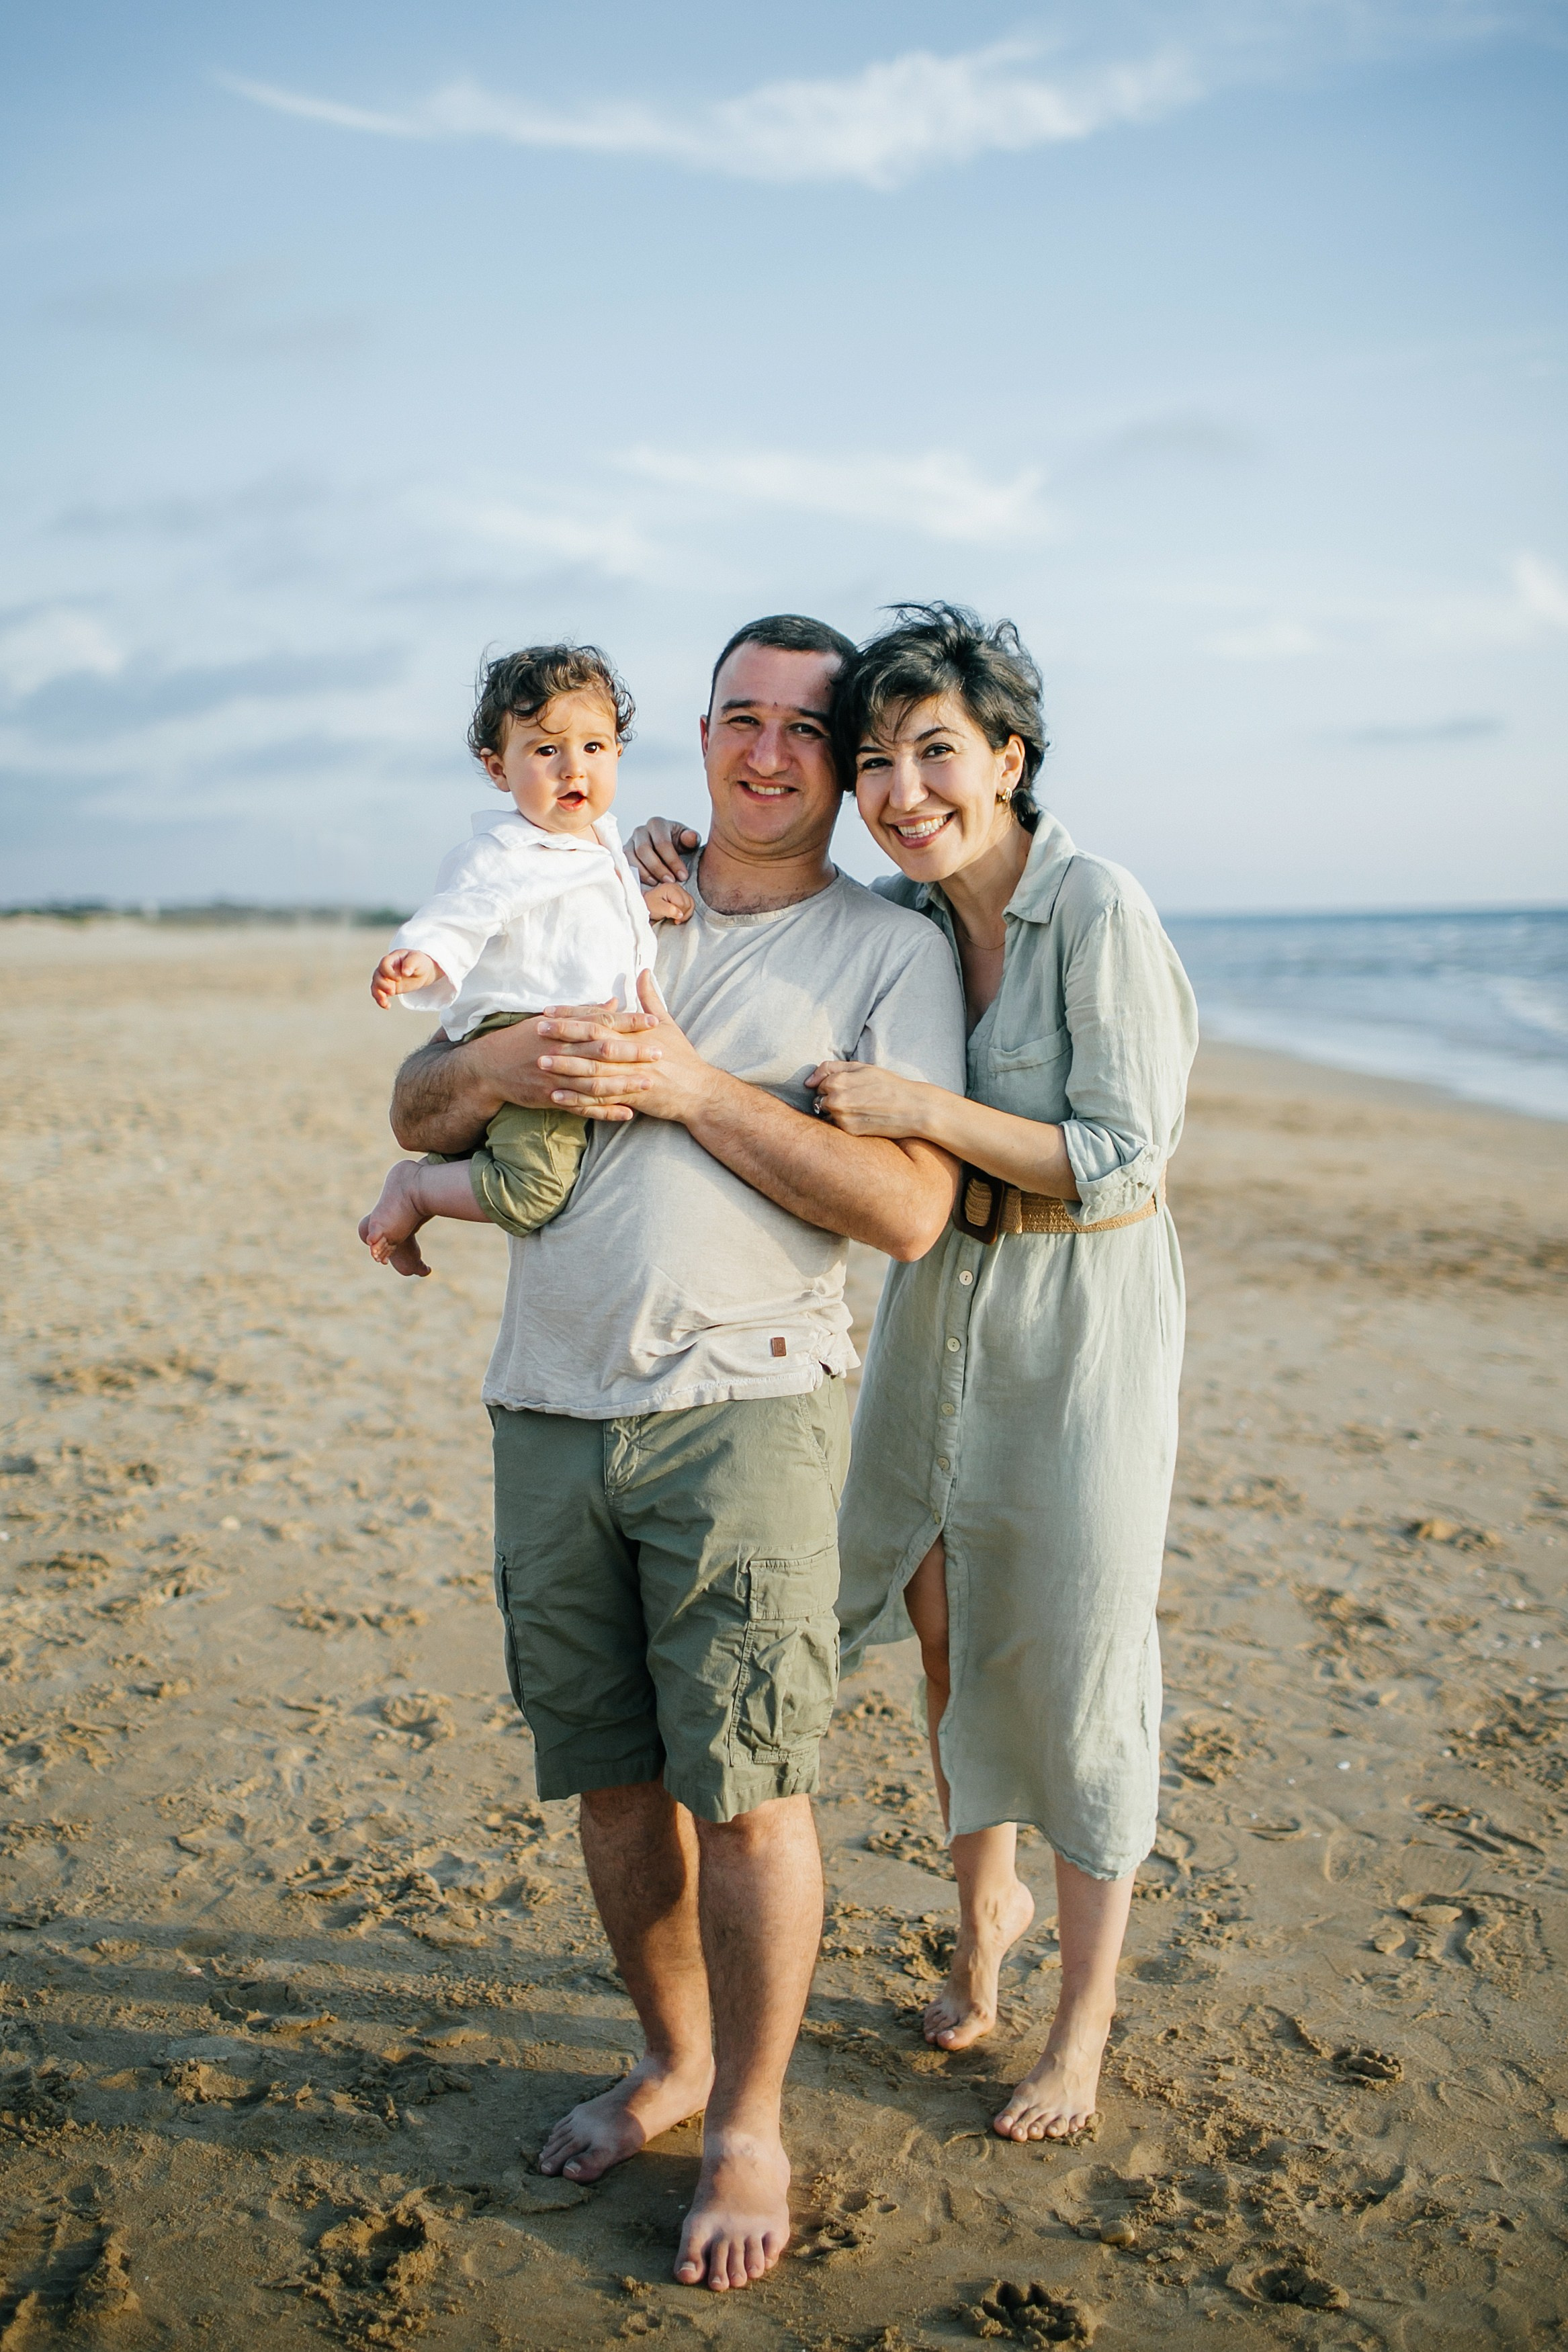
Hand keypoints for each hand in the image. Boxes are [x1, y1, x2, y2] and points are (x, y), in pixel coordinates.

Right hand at [371, 948, 441, 1007]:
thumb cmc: (420, 962)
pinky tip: (387, 1006)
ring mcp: (386, 978)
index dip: (388, 972)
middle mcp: (386, 968)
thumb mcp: (418, 960)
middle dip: (382, 985)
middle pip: (377, 975)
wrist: (423, 971)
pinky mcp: (387, 988)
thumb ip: (411, 963)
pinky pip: (379, 994)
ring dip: (378, 994)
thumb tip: (405, 972)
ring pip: (375, 985)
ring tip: (385, 1003)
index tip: (399, 979)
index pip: (384, 964)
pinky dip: (381, 1000)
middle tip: (392, 992)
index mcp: (393, 958)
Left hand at [541, 971, 718, 1122]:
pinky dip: (577, 1098)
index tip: (549, 1010)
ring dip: (565, 1065)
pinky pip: (599, 1099)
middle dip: (563, 1034)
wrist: (698, 1091)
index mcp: (636, 1032)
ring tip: (540, 1061)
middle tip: (536, 1030)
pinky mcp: (631, 1097)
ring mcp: (630, 1075)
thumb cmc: (682, 1057)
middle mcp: (631, 1051)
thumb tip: (642, 971)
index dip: (573, 1013)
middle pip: (592, 1039)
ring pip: (592, 1069)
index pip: (600, 1017)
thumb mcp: (668, 1024)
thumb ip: (650, 998)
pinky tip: (556, 1095)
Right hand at [629, 817, 700, 888]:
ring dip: (645, 874)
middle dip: (658, 868)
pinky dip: (637, 876)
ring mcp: (630, 842)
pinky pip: (626, 866)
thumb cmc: (678, 844)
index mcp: (657, 824)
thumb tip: (690, 837)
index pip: (662, 843)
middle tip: (670, 881)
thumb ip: (691, 839)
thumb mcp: (688, 840)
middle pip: (644, 850)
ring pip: (632, 858)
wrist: (667, 849)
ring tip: (658, 883)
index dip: (673, 861)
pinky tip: (648, 883)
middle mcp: (641, 831)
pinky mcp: (625, 855)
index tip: (683, 876)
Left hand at [642, 879, 693, 924]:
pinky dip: (687, 912)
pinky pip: (690, 904)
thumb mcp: (657, 908)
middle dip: (683, 914)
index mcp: (671, 888)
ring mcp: (680, 891)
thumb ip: (669, 910)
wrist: (645, 904)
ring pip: (691, 904)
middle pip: (689, 903)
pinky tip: (680, 915)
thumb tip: (680, 914)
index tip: (674, 920)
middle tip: (674, 919)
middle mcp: (677, 887)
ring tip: (677, 918)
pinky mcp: (681, 895)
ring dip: (686, 913)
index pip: (683, 903)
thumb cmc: (649, 905)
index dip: (680, 914)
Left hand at [806, 1059, 934, 1140]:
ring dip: (837, 1112)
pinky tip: (863, 1118)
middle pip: (819, 1100)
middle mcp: (835, 1101)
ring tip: (860, 1109)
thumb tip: (807, 1082)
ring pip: (827, 1114)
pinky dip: (846, 1122)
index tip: (849, 1086)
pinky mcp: (849, 1132)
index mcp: (836, 1082)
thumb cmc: (888, 1084)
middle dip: (831, 1098)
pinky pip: (838, 1126)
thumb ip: (831, 1068)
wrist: (912, 1108)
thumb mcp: (862, 1067)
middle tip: (856, 1098)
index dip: (833, 1084)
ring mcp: (841, 1118)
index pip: (818, 1084)